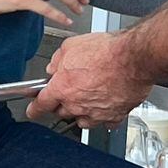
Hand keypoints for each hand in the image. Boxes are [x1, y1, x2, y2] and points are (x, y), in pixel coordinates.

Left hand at [29, 30, 151, 127]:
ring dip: (81, 112)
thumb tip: (53, 67)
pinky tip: (106, 105)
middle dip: (61, 103)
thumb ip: (58, 60)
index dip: (34, 109)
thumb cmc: (106, 51)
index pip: (41, 104)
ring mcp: (96, 113)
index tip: (33, 111)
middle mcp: (77, 104)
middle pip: (61, 112)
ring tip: (88, 97)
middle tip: (71, 90)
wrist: (134, 58)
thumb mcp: (71, 46)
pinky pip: (105, 122)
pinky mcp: (114, 116)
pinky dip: (103, 116)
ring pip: (82, 120)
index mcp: (62, 88)